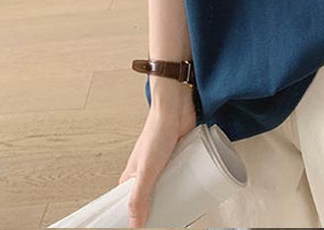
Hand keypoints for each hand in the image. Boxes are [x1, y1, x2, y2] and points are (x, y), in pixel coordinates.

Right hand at [119, 78, 196, 227]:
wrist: (175, 106)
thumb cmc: (157, 132)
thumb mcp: (146, 170)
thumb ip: (139, 198)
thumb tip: (135, 227)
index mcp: (131, 177)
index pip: (129, 205)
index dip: (135, 218)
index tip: (145, 229)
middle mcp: (146, 172)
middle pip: (151, 199)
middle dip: (159, 211)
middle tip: (170, 223)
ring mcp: (164, 164)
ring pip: (169, 187)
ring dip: (174, 198)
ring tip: (184, 212)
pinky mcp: (180, 156)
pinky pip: (182, 174)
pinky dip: (186, 184)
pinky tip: (194, 192)